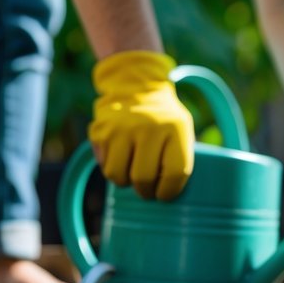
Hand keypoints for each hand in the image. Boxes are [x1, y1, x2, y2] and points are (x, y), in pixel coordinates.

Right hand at [88, 51, 194, 200]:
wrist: (136, 86)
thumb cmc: (164, 118)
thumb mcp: (183, 130)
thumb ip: (180, 157)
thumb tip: (175, 196)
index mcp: (176, 129)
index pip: (176, 173)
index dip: (170, 191)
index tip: (166, 194)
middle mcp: (148, 128)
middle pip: (144, 179)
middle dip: (146, 192)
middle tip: (148, 190)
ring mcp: (122, 129)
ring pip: (119, 177)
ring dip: (127, 181)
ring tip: (134, 172)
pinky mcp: (101, 131)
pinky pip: (104, 166)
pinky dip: (114, 168)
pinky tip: (122, 157)